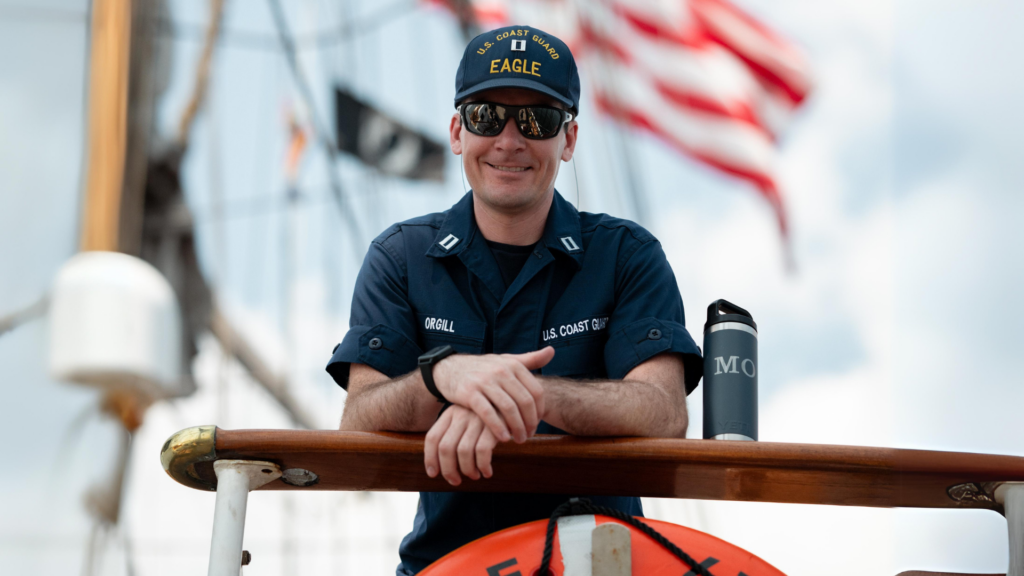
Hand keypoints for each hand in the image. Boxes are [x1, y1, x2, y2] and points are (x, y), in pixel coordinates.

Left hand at [424, 405, 500, 485]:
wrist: (513, 403)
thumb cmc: (488, 417)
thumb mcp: (467, 419)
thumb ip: (454, 434)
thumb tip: (438, 466)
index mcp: (451, 413)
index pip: (432, 437)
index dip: (430, 459)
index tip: (433, 474)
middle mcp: (462, 414)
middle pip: (445, 448)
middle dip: (448, 470)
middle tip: (455, 481)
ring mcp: (477, 419)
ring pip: (463, 452)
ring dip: (467, 470)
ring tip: (474, 476)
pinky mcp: (494, 425)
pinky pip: (482, 451)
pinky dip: (483, 466)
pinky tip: (487, 472)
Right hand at [433, 347, 553, 442]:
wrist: (449, 368)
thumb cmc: (482, 368)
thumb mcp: (505, 361)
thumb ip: (529, 359)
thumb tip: (552, 351)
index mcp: (513, 365)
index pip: (536, 391)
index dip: (540, 411)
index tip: (537, 423)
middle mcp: (501, 371)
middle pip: (525, 401)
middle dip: (530, 422)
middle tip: (528, 435)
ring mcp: (484, 381)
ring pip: (509, 409)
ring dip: (516, 428)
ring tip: (518, 440)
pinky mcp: (469, 393)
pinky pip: (488, 413)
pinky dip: (498, 428)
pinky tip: (503, 438)